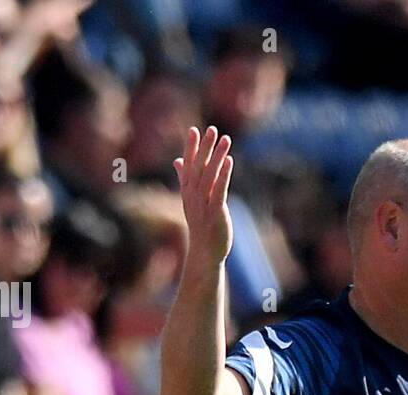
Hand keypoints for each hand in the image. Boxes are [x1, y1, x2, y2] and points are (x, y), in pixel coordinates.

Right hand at [174, 126, 234, 268]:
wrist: (205, 252)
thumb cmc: (201, 226)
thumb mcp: (191, 200)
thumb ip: (185, 178)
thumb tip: (178, 160)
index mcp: (187, 192)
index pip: (188, 165)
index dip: (191, 148)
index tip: (193, 130)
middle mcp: (192, 196)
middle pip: (198, 167)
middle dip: (204, 147)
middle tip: (211, 129)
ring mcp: (203, 204)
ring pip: (209, 176)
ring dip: (217, 156)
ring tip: (226, 139)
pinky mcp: (215, 213)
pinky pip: (218, 190)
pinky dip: (223, 175)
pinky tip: (229, 161)